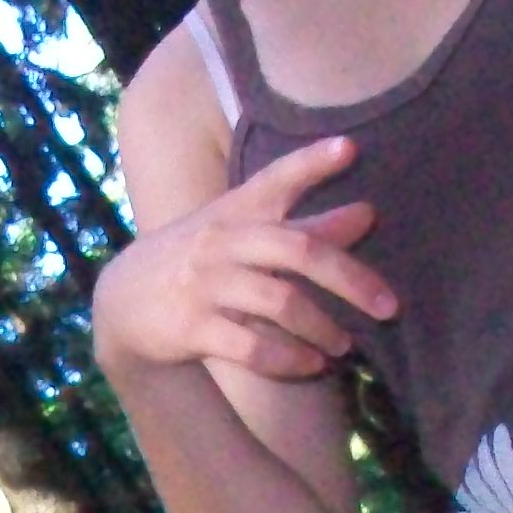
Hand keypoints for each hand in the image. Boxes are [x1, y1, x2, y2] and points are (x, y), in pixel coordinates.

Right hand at [92, 133, 394, 386]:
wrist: (122, 302)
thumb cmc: (201, 260)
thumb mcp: (243, 232)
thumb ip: (304, 224)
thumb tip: (368, 212)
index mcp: (236, 210)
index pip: (275, 178)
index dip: (311, 162)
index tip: (350, 148)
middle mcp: (222, 240)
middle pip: (296, 249)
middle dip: (350, 277)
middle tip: (389, 305)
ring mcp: (205, 284)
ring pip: (279, 302)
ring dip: (322, 327)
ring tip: (346, 345)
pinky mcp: (192, 327)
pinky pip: (251, 346)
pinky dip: (289, 359)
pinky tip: (312, 365)